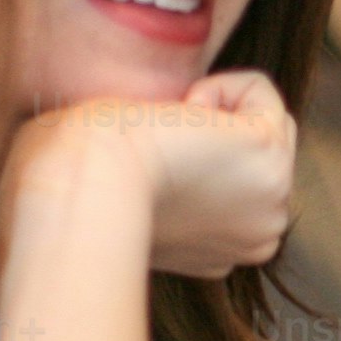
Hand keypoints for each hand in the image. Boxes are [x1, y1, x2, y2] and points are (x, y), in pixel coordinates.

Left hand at [0, 76, 294, 340]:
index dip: (186, 159)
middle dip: (211, 138)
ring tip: (168, 133)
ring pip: (263, 126)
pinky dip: (223, 87)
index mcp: (217, 253)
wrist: (81, 185)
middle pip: (250, 161)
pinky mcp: (271, 155)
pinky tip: (184, 112)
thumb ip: (145, 190)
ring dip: (214, 114)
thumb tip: (145, 153)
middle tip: (155, 149)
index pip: (225, 189)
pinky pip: (262, 96)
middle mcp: (254, 236)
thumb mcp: (120, 200)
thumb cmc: (69, 190)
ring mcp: (269, 200)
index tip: (142, 168)